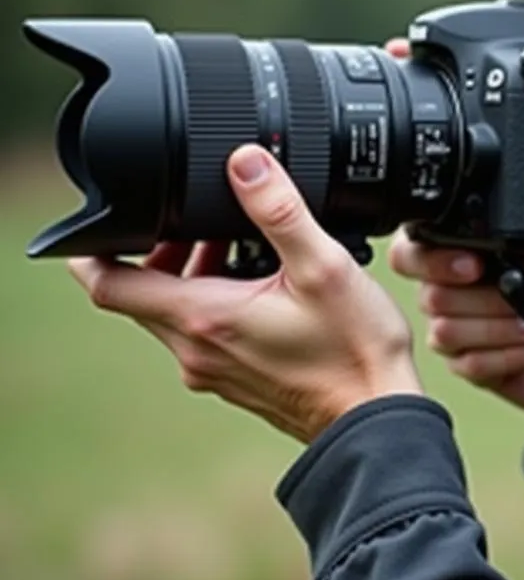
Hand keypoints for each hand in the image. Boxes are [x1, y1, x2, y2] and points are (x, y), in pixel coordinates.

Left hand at [67, 145, 420, 442]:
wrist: (375, 417)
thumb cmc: (353, 351)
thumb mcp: (322, 267)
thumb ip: (280, 211)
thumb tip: (245, 162)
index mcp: (203, 317)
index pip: (108, 285)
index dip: (91, 249)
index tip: (106, 219)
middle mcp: (195, 351)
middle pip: (143, 294)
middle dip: (161, 251)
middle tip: (201, 222)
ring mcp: (214, 371)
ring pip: (175, 314)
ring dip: (192, 276)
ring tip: (242, 247)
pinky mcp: (236, 381)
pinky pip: (204, 335)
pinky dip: (216, 303)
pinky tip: (266, 288)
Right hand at [388, 226, 523, 470]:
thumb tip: (521, 214)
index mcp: (471, 250)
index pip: (414, 250)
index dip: (432, 259)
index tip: (474, 266)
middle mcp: (458, 289)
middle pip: (428, 294)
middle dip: (480, 299)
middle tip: (518, 295)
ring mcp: (462, 331)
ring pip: (446, 331)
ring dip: (500, 328)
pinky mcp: (474, 368)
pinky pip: (470, 364)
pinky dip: (512, 354)